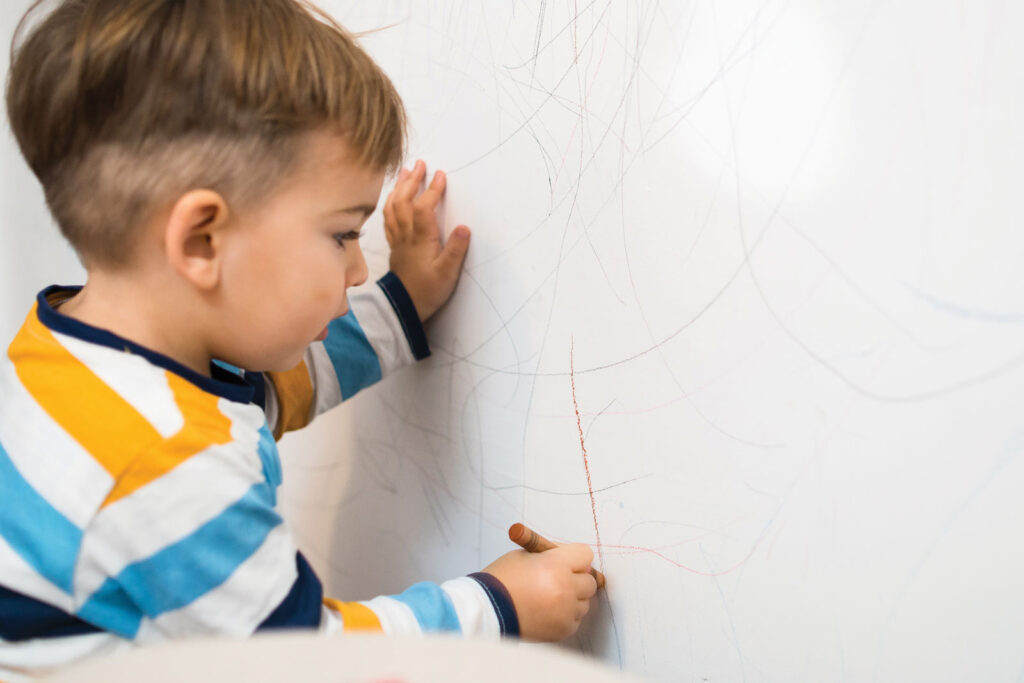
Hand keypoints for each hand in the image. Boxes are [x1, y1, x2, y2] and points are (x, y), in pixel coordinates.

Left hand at [382, 159, 470, 320]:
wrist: (404, 307)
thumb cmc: (428, 290)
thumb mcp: (448, 273)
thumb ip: (456, 249)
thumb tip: (464, 227)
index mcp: (421, 239)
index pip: (424, 208)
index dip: (431, 190)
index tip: (440, 175)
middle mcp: (407, 235)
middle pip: (404, 201)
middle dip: (412, 181)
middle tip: (421, 164)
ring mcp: (399, 239)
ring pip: (394, 207)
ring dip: (400, 188)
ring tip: (406, 172)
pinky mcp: (395, 245)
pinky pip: (389, 218)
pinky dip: (391, 203)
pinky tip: (394, 196)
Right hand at [482, 544, 597, 641]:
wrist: (487, 610)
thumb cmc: (503, 580)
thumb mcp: (525, 555)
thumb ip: (553, 555)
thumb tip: (577, 562)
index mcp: (556, 565)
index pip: (585, 554)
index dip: (574, 557)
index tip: (567, 561)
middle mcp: (565, 588)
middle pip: (589, 580)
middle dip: (576, 578)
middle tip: (556, 579)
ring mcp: (566, 611)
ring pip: (584, 602)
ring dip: (572, 598)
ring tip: (547, 598)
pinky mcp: (563, 629)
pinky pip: (576, 619)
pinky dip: (565, 615)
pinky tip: (546, 611)